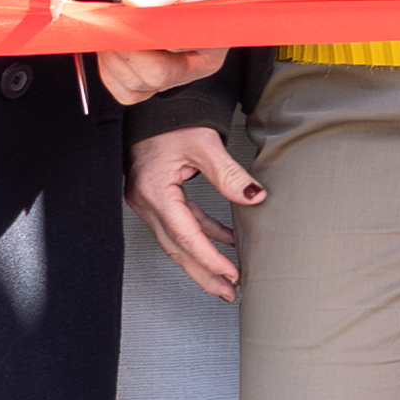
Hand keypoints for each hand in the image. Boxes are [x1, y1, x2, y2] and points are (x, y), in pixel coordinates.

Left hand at [95, 0, 235, 102]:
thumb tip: (133, 2)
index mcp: (211, 41)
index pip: (176, 49)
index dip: (146, 36)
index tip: (130, 15)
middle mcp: (194, 65)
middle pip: (155, 76)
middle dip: (126, 50)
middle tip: (115, 24)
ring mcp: (172, 77)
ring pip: (136, 87)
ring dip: (114, 61)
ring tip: (113, 32)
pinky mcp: (152, 82)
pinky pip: (127, 92)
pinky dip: (111, 73)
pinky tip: (113, 48)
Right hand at [131, 123, 258, 299]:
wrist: (155, 105)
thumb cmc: (172, 120)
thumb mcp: (204, 145)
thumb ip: (229, 174)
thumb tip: (253, 197)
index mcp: (155, 191)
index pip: (185, 236)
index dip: (209, 259)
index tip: (231, 275)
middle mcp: (146, 201)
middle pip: (177, 249)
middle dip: (204, 274)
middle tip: (228, 293)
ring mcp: (148, 201)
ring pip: (177, 241)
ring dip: (203, 260)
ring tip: (227, 279)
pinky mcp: (156, 197)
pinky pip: (182, 224)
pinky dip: (203, 234)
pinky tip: (225, 242)